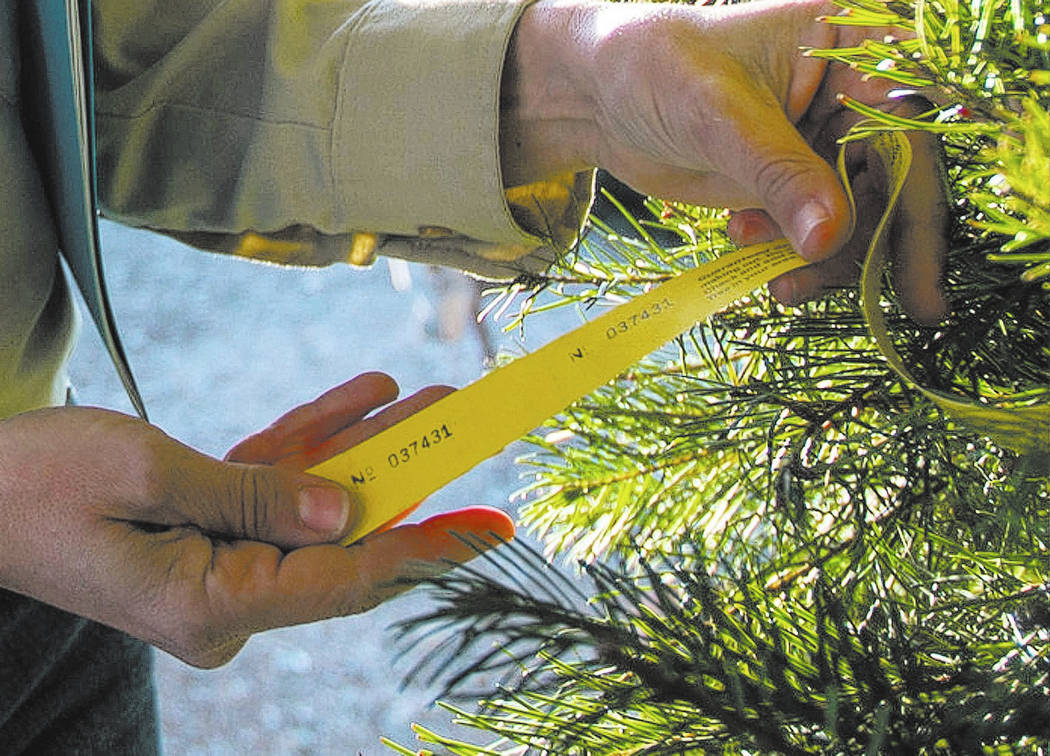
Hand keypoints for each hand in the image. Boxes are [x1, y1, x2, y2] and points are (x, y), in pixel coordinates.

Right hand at [0, 373, 512, 667]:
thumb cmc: (39, 481)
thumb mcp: (150, 475)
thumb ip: (258, 497)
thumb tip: (345, 514)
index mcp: (212, 602)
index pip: (346, 579)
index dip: (426, 548)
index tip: (490, 527)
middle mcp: (225, 593)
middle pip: (343, 537)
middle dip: (407, 479)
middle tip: (473, 433)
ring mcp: (218, 562)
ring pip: (317, 503)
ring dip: (370, 448)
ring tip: (432, 396)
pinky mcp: (207, 528)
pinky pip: (276, 485)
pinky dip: (315, 441)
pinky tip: (368, 397)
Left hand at [501, 0, 947, 322]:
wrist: (601, 94)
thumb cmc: (658, 69)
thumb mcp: (721, 117)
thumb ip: (780, 174)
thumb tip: (832, 239)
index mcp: (854, 47)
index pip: (908, 132)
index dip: (918, 207)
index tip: (917, 285)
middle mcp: (852, 95)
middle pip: (895, 184)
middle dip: (873, 249)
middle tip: (870, 308)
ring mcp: (824, 141)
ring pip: (858, 217)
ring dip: (825, 260)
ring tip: (777, 279)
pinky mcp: (793, 180)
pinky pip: (816, 230)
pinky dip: (793, 255)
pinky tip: (749, 247)